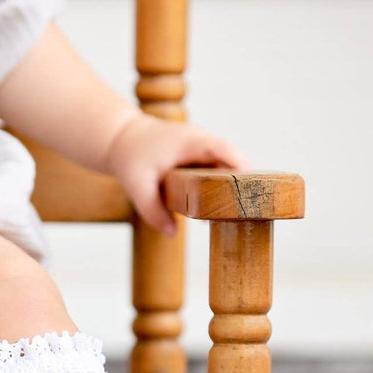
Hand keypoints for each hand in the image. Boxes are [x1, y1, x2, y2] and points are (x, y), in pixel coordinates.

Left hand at [104, 114, 249, 236]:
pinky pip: (218, 169)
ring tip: (234, 215)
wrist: (123, 138)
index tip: (250, 188)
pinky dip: (221, 185)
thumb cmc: (130, 158)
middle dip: (240, 184)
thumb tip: (172, 233)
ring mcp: (203, 146)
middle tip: (243, 213)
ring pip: (227, 165)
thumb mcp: (137, 186)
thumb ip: (152, 211)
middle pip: (232, 160)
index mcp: (190, 142)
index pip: (223, 150)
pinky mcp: (200, 154)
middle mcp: (202, 140)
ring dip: (231, 187)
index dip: (239, 166)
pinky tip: (219, 209)